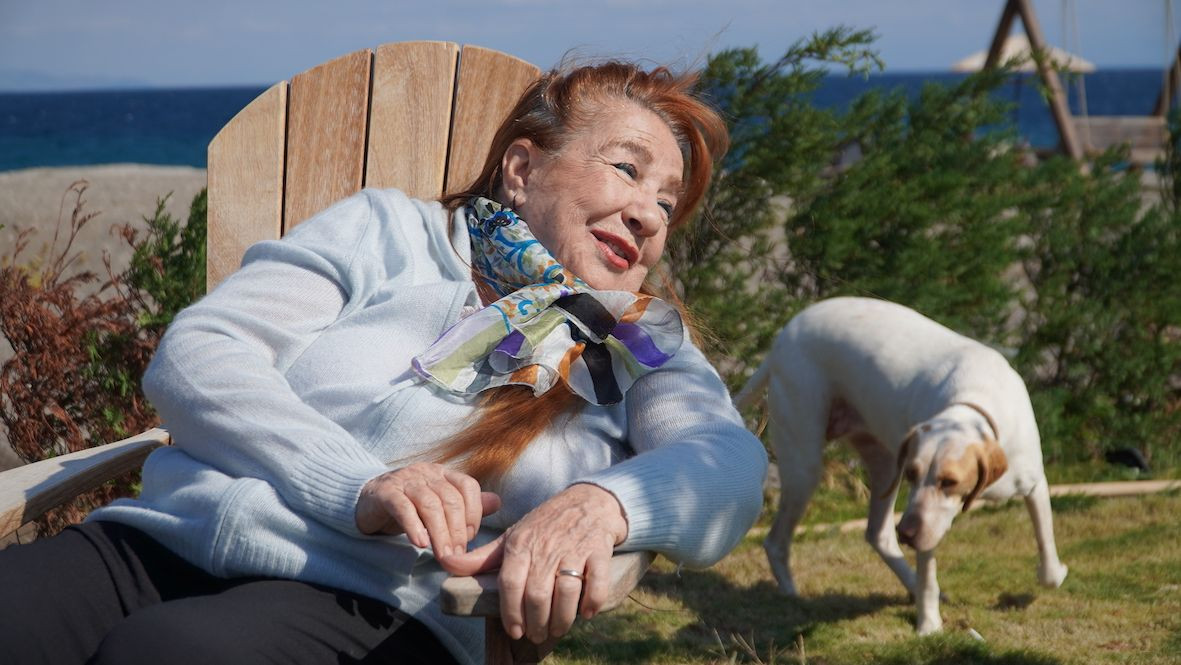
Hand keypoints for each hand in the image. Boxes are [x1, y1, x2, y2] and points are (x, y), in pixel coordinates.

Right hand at [355, 463, 500, 562]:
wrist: (366, 501)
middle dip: (458, 530)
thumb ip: (466, 505)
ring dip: (440, 533)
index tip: (471, 539)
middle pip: (450, 499)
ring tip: (443, 555)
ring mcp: (405, 480)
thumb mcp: (438, 505)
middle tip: (458, 556)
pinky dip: (414, 526)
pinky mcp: (385, 493)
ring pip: (429, 504)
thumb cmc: (408, 505)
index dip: (474, 512)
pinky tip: (420, 544)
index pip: (468, 486)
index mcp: (443, 473)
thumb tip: (497, 502)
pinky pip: (403, 508)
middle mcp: (426, 473)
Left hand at [445, 483, 628, 642]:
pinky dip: (592, 602)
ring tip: (558, 629)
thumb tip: (445, 562)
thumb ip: (482, 556)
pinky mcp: (599, 550)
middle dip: (536, 622)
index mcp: (521, 543)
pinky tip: (586, 613)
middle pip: (537, 594)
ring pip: (567, 591)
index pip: (510, 583)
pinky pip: (597, 583)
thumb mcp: (513, 536)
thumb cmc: (545, 524)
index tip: (514, 631)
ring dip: (562, 619)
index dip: (511, 612)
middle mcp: (546, 546)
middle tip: (537, 635)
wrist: (589, 500)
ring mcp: (574, 548)